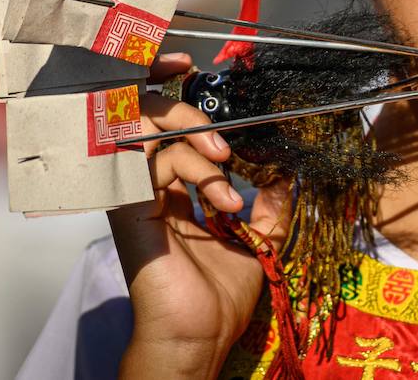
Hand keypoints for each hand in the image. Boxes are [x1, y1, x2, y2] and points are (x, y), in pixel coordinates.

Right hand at [108, 53, 290, 379]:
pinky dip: (191, 165)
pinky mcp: (127, 207)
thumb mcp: (259, 240)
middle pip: (147, 115)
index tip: (204, 78)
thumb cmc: (218, 298)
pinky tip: (223, 196)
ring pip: (147, 128)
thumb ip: (271, 203)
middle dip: (186, 108)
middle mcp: (146, 185)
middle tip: (226, 134)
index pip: (167, 127)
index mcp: (171, 190)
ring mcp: (132, 194)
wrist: (199, 338)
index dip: (181, 98)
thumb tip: (289, 170)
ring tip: (229, 165)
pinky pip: (146, 159)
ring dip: (195, 135)